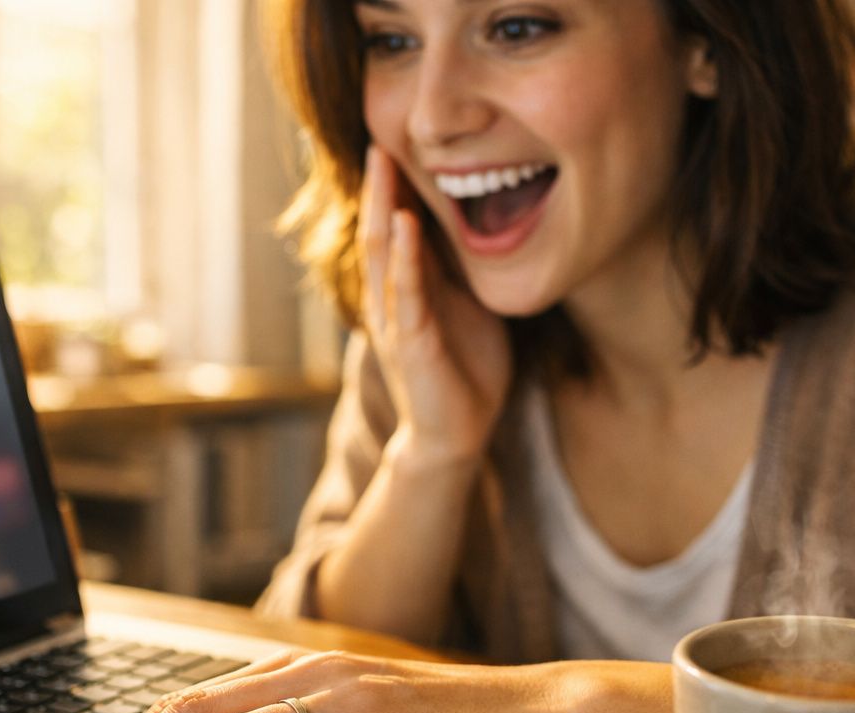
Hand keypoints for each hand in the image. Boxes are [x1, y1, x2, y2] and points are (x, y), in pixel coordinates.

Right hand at [360, 146, 512, 462]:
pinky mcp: (414, 345)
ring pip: (383, 255)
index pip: (392, 228)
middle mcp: (390, 300)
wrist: (456, 435)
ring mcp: (397, 321)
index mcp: (404, 289)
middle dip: (378, 185)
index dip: (390, 187)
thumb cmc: (464, 370)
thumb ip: (458, 270)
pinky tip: (407, 224)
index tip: (393, 139)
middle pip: (377, 231)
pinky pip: (407, 294)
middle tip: (379, 136)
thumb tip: (476, 223)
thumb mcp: (466, 305)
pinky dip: (407, 258)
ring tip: (383, 164)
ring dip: (383, 208)